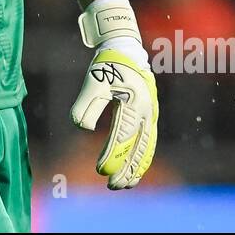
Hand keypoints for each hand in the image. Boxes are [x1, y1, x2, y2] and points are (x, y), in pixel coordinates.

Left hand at [71, 0, 158, 188]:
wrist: (125, 49)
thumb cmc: (107, 64)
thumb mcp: (92, 81)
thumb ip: (85, 104)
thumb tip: (82, 127)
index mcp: (135, 103)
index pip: (123, 137)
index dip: (112, 155)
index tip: (100, 170)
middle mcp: (148, 112)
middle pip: (139, 148)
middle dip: (126, 169)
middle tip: (112, 186)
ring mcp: (152, 115)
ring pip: (147, 148)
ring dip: (136, 168)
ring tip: (124, 185)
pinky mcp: (150, 116)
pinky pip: (148, 143)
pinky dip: (142, 158)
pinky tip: (133, 171)